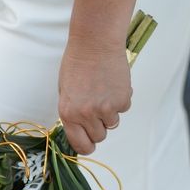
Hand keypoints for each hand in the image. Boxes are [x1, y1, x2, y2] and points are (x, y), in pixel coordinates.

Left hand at [58, 40, 132, 154]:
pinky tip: (112, 84)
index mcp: (68, 114)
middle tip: (97, 108)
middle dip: (99, 126)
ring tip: (103, 91)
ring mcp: (105, 109)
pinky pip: (123, 108)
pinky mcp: (122, 100)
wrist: (95, 43)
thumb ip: (73, 113)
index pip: (81, 145)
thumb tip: (81, 131)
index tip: (89, 142)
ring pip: (112, 124)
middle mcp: (86, 114)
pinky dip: (120, 99)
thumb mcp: (66, 91)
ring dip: (110, 112)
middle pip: (99, 137)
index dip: (87, 145)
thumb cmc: (77, 63)